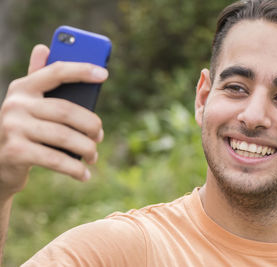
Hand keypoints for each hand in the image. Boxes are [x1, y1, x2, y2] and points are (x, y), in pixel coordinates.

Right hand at [0, 44, 107, 198]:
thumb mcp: (30, 104)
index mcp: (24, 87)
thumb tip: (43, 47)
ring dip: (87, 149)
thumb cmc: (25, 129)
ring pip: (65, 137)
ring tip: (93, 156)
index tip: (104, 74)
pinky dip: (74, 169)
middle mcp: (15, 103)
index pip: (56, 72)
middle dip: (91, 126)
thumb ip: (39, 79)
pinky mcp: (15, 152)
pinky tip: (84, 175)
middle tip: (99, 137)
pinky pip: (55, 159)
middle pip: (67, 111)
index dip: (81, 70)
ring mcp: (13, 128)